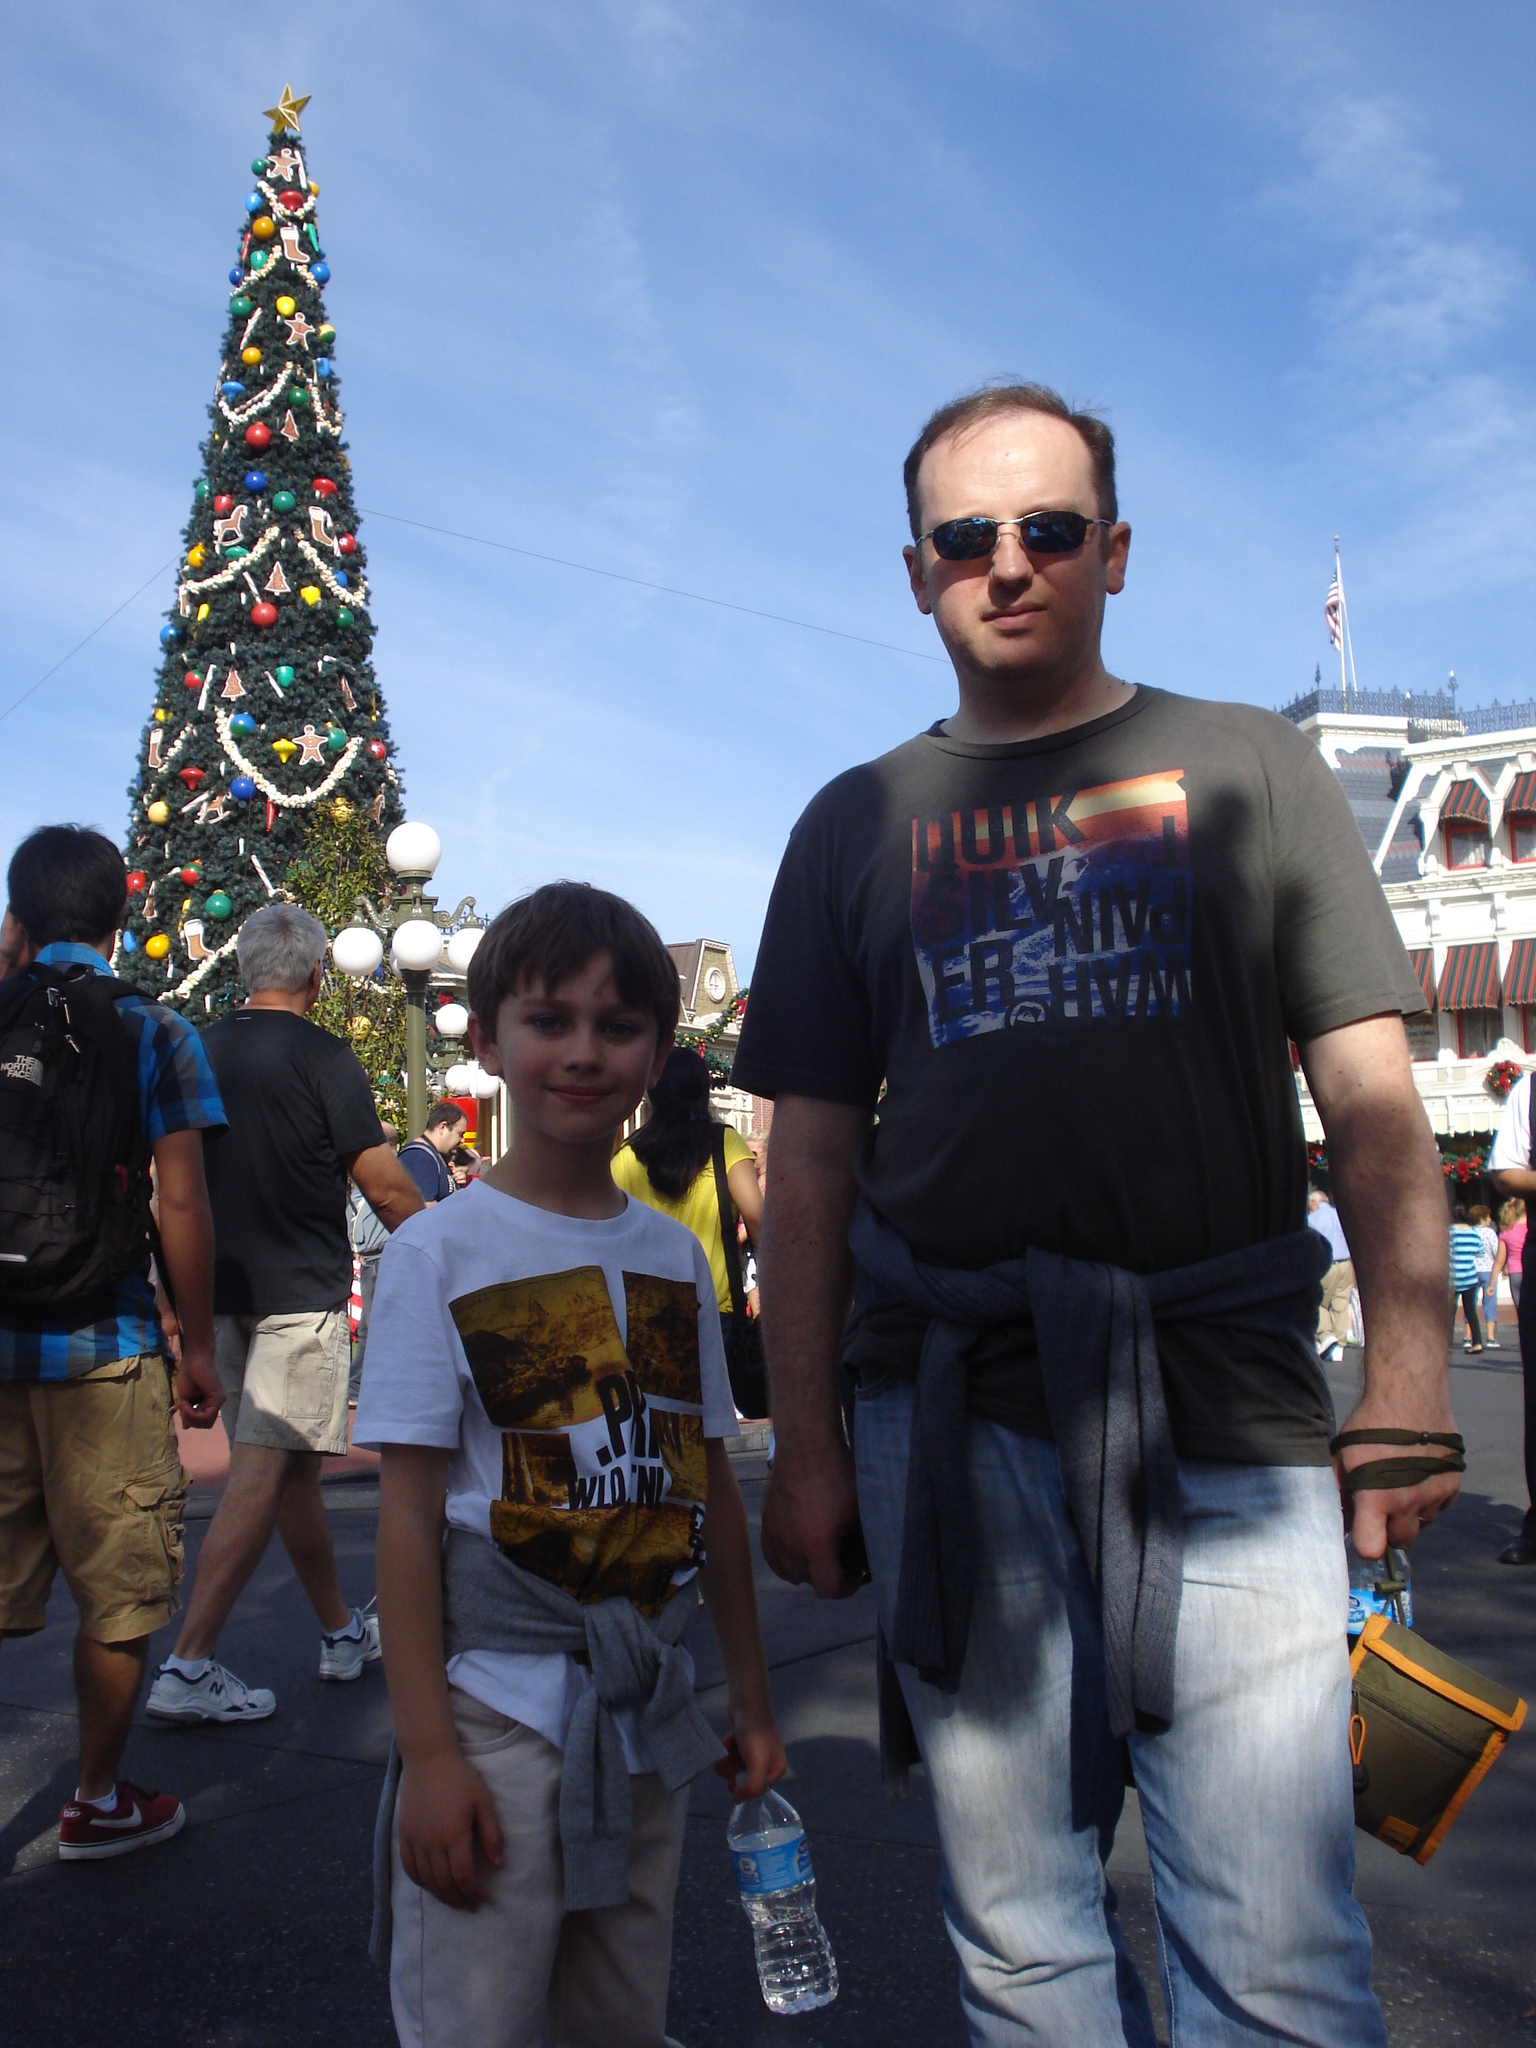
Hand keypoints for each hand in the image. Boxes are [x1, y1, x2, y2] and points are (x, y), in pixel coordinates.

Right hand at [173, 1341, 224, 1429]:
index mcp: (207, 1404)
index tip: (180, 1407)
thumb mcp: (185, 1398)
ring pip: (206, 1422)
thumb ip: (187, 1413)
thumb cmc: (188, 1375)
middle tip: (182, 1408)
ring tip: (183, 1404)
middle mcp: (215, 1404)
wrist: (194, 1359)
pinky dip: (193, 1413)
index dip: (189, 1419)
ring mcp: (218, 1401)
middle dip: (191, 1420)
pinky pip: (206, 1416)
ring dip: (191, 1417)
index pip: (201, 1421)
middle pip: (205, 1424)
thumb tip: (186, 1428)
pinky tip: (186, 1404)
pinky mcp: (218, 1398)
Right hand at [397, 1748, 504, 1910]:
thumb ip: (492, 1834)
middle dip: (458, 1899)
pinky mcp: (403, 1835)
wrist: (429, 1759)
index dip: (473, 1892)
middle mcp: (432, 1843)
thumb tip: (498, 1863)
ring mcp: (415, 1840)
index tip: (482, 1899)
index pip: (463, 1876)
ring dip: (440, 1894)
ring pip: (426, 1880)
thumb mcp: (483, 1802)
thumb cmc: (460, 1778)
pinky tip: (430, 1885)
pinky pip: (409, 1867)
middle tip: (469, 1905)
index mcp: (454, 1835)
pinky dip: (420, 1882)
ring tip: (453, 1899)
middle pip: (443, 1883)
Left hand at [714, 1712, 787, 1799]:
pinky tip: (727, 1740)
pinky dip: (727, 1749)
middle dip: (731, 1771)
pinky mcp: (744, 1741)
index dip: (742, 1788)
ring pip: (734, 1767)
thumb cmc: (755, 1736)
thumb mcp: (757, 1765)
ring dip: (726, 1760)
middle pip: (743, 1779)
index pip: (757, 1791)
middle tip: (727, 1761)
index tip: (733, 1780)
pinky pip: (732, 1754)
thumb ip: (751, 1788)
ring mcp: (755, 1751)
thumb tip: (737, 1799)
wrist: (747, 1704)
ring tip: (725, 1749)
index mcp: (776, 1770)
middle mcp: (767, 1762)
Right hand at [761, 1438, 863, 1597]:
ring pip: (789, 1571)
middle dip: (827, 1576)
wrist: (807, 1445)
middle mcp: (791, 1545)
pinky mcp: (766, 1522)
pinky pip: (771, 1556)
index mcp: (816, 1545)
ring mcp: (774, 1534)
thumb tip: (863, 1558)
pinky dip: (784, 1562)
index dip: (845, 1589)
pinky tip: (796, 1556)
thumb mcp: (857, 1511)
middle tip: (841, 1560)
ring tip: (820, 1556)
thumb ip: (857, 1541)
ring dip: (806, 1570)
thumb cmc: (838, 1474)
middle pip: (808, 1580)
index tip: (853, 1578)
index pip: (827, 1589)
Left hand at [1335, 1394, 1462, 1556]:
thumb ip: (1343, 1486)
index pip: (1371, 1547)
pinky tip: (1420, 1477)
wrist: (1410, 1394)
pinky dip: (1430, 1500)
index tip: (1363, 1533)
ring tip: (1402, 1485)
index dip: (1365, 1545)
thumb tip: (1343, 1512)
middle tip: (1383, 1509)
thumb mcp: (1344, 1453)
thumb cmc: (1371, 1422)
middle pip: (1402, 1541)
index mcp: (1376, 1497)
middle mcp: (1408, 1502)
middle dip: (1390, 1531)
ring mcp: (1434, 1495)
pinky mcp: (1453, 1486)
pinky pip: (1440, 1507)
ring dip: (1411, 1514)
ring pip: (1422, 1523)